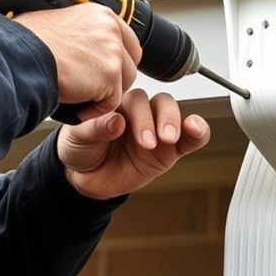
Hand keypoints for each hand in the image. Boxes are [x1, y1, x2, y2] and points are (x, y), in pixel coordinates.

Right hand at [13, 3, 142, 121]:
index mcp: (100, 14)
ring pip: (123, 84)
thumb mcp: (60, 25)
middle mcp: (110, 29)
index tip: (106, 72)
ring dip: (103, 95)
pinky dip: (94, 110)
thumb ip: (83, 34)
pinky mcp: (110, 75)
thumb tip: (86, 46)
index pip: (127, 41)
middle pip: (129, 64)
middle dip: (114, 80)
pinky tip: (75, 105)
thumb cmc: (26, 44)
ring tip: (77, 94)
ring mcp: (113, 52)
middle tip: (90, 87)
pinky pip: (112, 103)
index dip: (118, 60)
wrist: (19, 57)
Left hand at [56, 88, 210, 199]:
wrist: (85, 179)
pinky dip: (199, 130)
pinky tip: (196, 130)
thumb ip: (94, 128)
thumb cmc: (80, 150)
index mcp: (118, 104)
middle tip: (148, 142)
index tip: (123, 127)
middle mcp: (140, 113)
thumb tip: (116, 121)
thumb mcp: (77, 138)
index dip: (134, 110)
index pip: (135, 96)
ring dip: (174, 123)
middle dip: (155, 120)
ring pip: (174, 114)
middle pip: (158, 102)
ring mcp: (157, 130)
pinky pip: (191, 137)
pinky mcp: (170, 150)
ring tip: (167, 139)